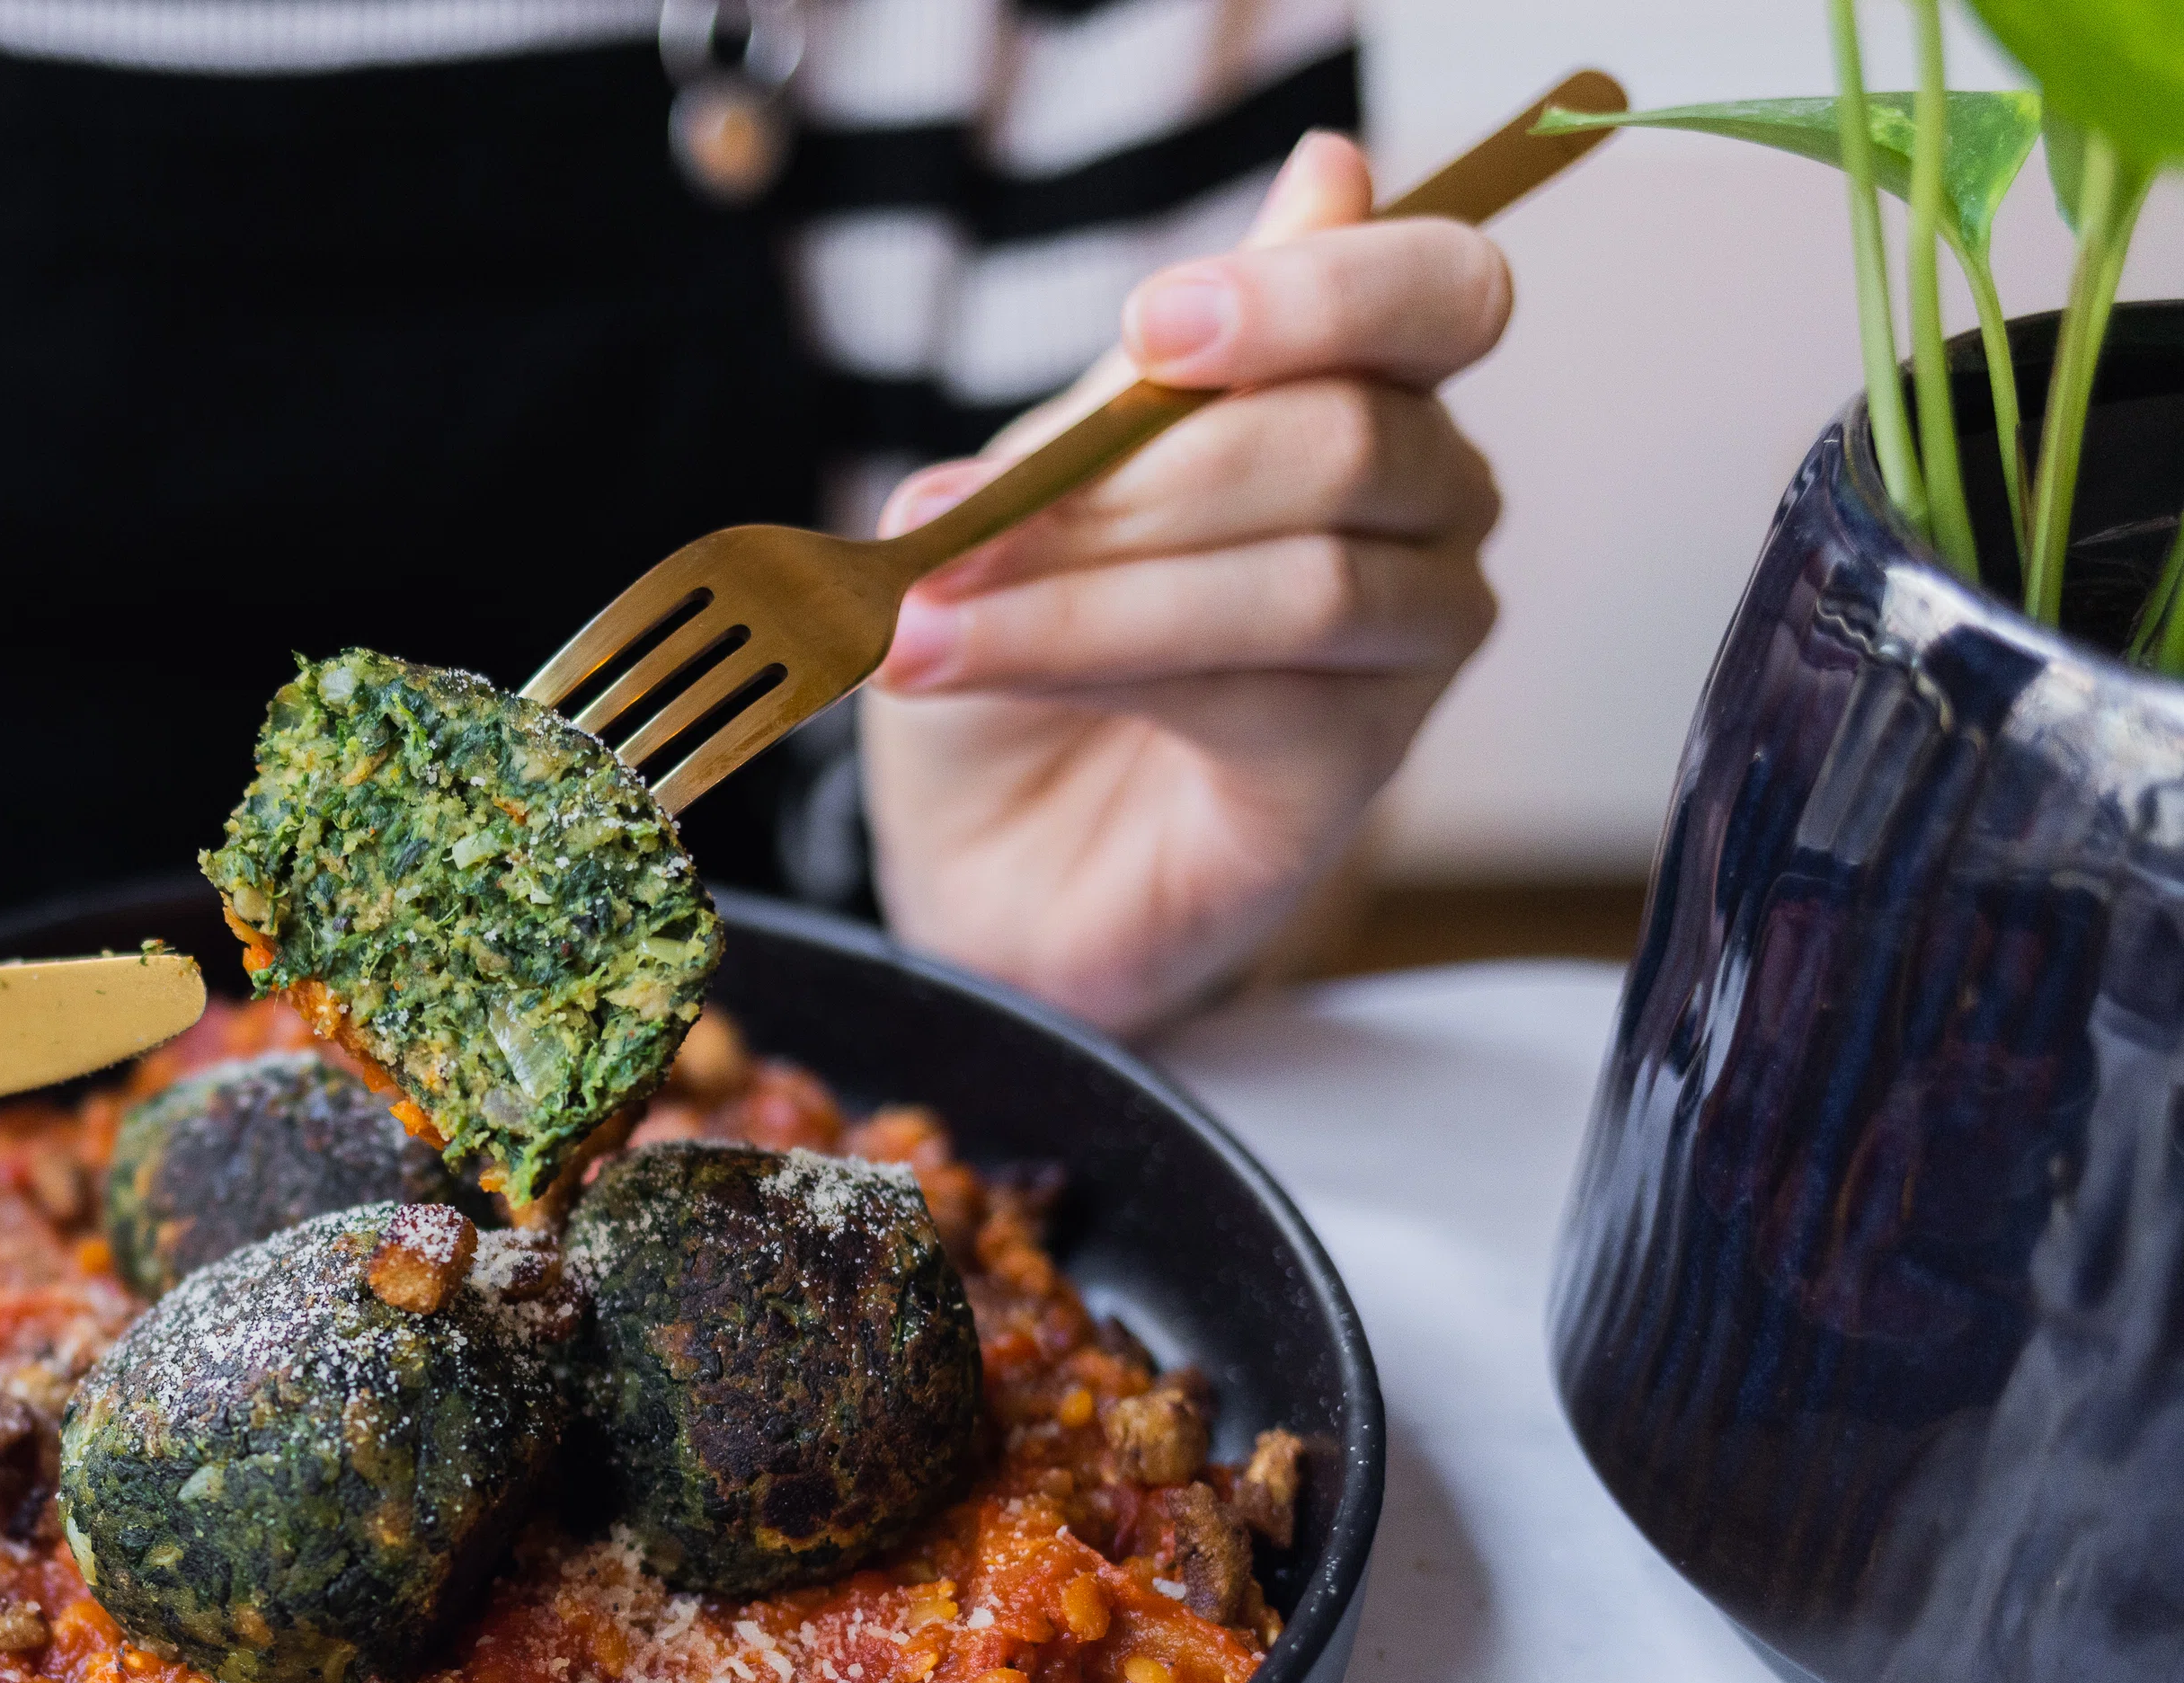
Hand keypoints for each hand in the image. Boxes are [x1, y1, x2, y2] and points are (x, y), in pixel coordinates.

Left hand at [857, 131, 1510, 1029]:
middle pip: (1348, 437)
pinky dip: (1086, 665)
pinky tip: (964, 663)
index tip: (1151, 327)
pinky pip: (1255, 693)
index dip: (1313, 292)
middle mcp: (1428, 501)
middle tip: (958, 519)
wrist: (974, 843)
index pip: (1432, 294)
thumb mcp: (1038, 481)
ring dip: (1082, 595)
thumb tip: (1325, 169)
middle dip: (1130, 479)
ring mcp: (1412, 641)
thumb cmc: (1018, 636)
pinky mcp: (1361, 765)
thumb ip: (1149, 371)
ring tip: (922, 621)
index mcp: (1369, 386)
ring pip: (1299, 579)